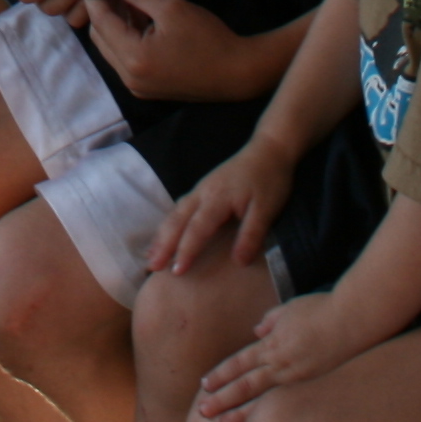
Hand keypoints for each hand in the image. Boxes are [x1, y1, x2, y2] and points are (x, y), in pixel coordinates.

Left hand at [76, 0, 254, 101]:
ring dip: (115, 23)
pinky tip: (140, 18)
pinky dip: (126, 38)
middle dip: (103, 9)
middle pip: (100, 37)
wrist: (238, 72)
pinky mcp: (146, 88)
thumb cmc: (208, 38)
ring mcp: (137, 85)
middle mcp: (129, 76)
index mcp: (134, 57)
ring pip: (111, 48)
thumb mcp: (172, 7)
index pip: (100, 21)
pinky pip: (125, 59)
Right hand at [152, 135, 294, 282]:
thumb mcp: (267, 209)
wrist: (269, 149)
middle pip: (176, 220)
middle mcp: (202, 193)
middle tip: (152, 267)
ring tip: (150, 257)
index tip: (176, 272)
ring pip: (174, 213)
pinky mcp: (202, 189)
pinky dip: (168, 224)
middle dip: (163, 244)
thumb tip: (238, 263)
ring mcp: (200, 190)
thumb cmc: (269, 180)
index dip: (185, 251)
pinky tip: (163, 235)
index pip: (196, 229)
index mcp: (216, 198)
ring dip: (161, 235)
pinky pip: (179, 209)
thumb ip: (251, 234)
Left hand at [194, 289, 383, 421]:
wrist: (354, 318)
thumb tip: (257, 331)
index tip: (205, 384)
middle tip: (201, 411)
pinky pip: (288, 406)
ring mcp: (299, 380)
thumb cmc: (324, 309)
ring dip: (240, 413)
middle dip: (222, 398)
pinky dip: (272, 417)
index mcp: (273, 343)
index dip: (222, 374)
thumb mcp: (291, 309)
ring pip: (263, 400)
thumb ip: (271, 321)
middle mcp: (281, 364)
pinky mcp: (316, 390)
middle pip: (245, 384)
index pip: (240, 362)